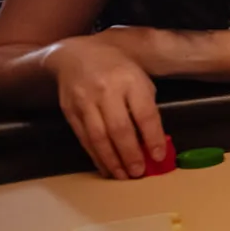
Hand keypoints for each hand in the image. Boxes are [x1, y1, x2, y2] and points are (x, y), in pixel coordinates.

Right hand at [39, 34, 164, 179]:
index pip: (144, 114)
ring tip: (122, 176)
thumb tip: (154, 141)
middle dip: (131, 154)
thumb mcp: (140, 78)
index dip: (153, 137)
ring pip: (99, 137)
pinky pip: (84, 138)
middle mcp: (106, 91)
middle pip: (119, 129)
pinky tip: (105, 166)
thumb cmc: (117, 68)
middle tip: (139, 173)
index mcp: (130, 81)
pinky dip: (95, 155)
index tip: (159, 155)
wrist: (76, 54)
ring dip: (112, 160)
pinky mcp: (70, 111)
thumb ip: (147, 106)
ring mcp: (85, 102)